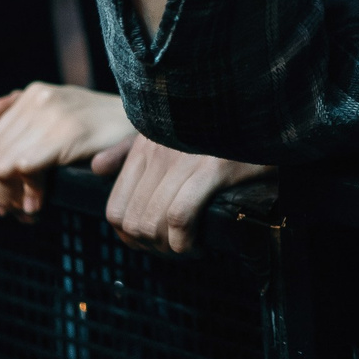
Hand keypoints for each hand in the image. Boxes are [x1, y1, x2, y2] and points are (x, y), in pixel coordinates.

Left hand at [0, 83, 137, 219]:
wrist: (151, 121)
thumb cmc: (109, 124)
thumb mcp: (66, 107)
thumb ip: (26, 107)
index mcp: (35, 94)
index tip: (3, 201)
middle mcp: (39, 100)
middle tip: (15, 212)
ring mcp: (52, 115)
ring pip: (1, 164)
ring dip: (10, 195)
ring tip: (28, 211)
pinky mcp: (66, 134)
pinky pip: (24, 167)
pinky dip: (27, 192)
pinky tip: (40, 204)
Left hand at [102, 135, 271, 254]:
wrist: (260, 109)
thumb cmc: (217, 125)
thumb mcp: (167, 131)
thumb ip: (129, 151)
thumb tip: (98, 168)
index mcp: (145, 146)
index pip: (115, 207)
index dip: (129, 236)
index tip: (152, 242)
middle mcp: (159, 153)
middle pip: (133, 221)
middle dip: (152, 246)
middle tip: (174, 248)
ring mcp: (184, 160)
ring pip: (153, 222)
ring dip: (170, 247)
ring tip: (188, 248)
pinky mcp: (212, 168)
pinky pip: (180, 217)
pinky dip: (185, 241)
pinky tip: (198, 244)